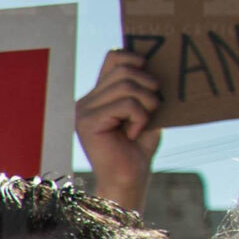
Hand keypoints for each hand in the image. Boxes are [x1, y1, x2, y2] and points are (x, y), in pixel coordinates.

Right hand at [75, 48, 163, 213]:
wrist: (127, 181)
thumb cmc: (138, 149)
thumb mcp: (145, 112)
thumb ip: (143, 89)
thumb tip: (154, 63)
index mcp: (98, 97)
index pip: (114, 57)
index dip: (135, 58)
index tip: (151, 79)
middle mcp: (86, 101)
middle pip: (124, 69)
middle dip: (148, 85)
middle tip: (154, 107)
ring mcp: (84, 112)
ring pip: (126, 86)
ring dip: (147, 103)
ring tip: (145, 122)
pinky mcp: (88, 123)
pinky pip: (126, 104)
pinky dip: (140, 118)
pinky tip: (133, 134)